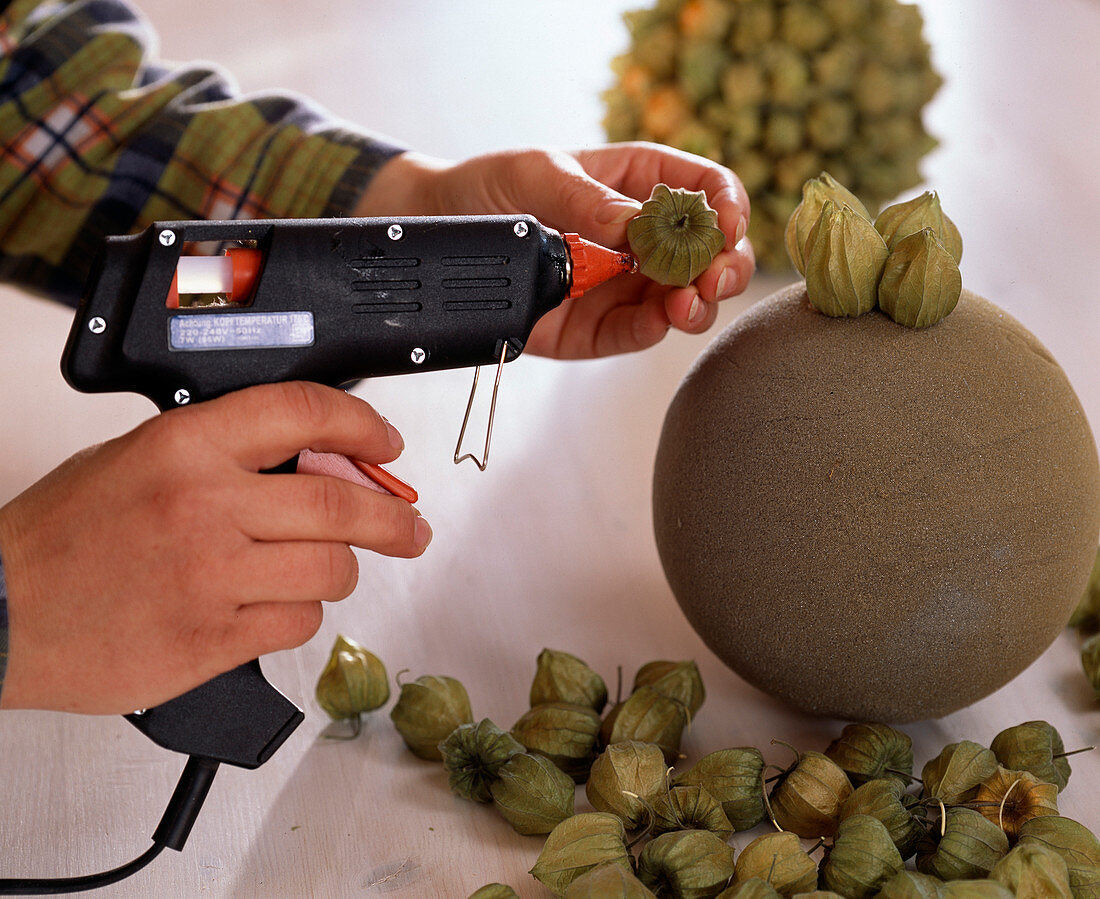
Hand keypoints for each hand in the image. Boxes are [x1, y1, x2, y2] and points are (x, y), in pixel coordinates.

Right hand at [0, 382, 430, 714]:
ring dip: (340, 569)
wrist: (2, 613)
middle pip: (340, 504)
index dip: (361, 425)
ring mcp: (212, 577)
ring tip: (324, 568)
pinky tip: (273, 606)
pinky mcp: (212, 640)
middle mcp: (205, 507)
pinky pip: (297, 624)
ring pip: (331, 570)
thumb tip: (312, 460)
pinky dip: (299, 614)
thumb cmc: (62, 536)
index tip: (386, 444)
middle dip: (393, 517)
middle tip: (410, 526)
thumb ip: (223, 454)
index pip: (302, 413)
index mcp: (185, 447)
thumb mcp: (137, 459)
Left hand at [357, 143, 753, 357]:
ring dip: (697, 304)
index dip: (727, 206)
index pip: (705, 189)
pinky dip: (654, 330)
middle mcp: (642, 238)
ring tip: (686, 303)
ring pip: (685, 300)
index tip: (726, 225)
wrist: (441, 230)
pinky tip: (658, 321)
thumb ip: (583, 198)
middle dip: (725, 266)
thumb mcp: (534, 175)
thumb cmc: (493, 188)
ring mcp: (624, 285)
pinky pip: (638, 333)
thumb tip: (632, 224)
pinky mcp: (598, 327)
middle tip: (715, 278)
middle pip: (709, 253)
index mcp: (638, 184)